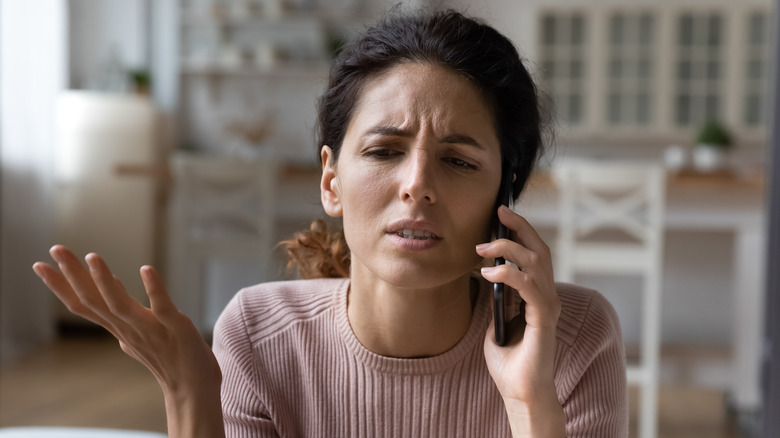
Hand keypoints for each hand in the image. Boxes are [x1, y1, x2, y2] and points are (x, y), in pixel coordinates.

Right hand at [33, 245, 224, 436]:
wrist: (192, 389)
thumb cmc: (168, 359)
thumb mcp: (139, 331)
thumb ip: (123, 311)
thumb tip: (111, 284)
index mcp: (118, 328)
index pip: (83, 305)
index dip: (60, 286)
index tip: (39, 264)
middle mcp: (128, 330)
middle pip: (93, 301)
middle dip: (72, 274)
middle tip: (55, 248)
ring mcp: (151, 331)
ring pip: (119, 306)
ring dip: (104, 281)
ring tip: (92, 256)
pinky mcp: (177, 330)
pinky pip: (163, 309)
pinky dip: (154, 289)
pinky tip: (146, 269)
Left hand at [476, 206, 564, 436]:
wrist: (519, 391)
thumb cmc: (508, 361)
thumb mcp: (495, 321)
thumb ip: (495, 299)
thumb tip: (485, 274)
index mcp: (537, 295)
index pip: (534, 254)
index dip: (520, 231)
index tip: (501, 214)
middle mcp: (547, 296)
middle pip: (540, 249)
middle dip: (520, 227)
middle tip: (500, 211)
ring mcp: (548, 305)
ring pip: (536, 262)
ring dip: (508, 249)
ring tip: (482, 248)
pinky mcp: (544, 318)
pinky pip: (529, 286)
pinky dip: (509, 274)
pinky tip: (489, 273)